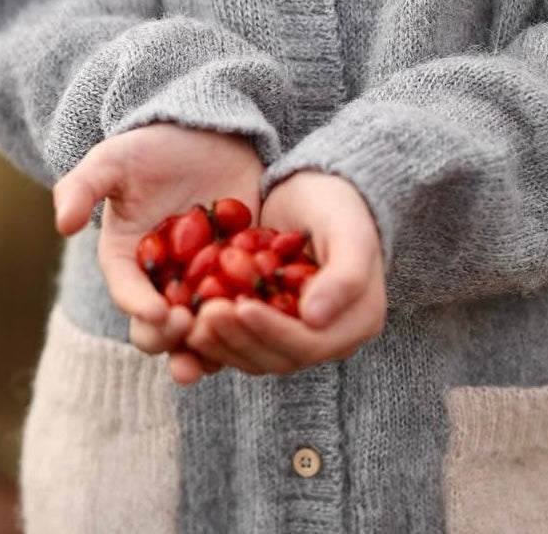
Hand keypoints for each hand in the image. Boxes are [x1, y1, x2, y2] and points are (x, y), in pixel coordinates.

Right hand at [52, 122, 262, 373]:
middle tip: (188, 327)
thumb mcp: (114, 161)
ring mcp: (203, 283)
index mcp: (127, 262)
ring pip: (201, 331)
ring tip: (218, 355)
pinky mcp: (240, 275)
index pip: (128, 292)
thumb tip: (63, 224)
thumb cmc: (152, 147)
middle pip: (160, 326)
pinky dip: (248, 321)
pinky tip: (260, 326)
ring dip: (207, 349)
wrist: (205, 134)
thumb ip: (84, 187)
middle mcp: (162, 282)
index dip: (139, 307)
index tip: (156, 313)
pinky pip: (243, 307)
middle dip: (170, 338)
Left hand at [177, 171, 386, 383]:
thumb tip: (315, 319)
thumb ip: (344, 275)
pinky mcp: (270, 326)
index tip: (241, 306)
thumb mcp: (349, 231)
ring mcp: (297, 336)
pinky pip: (241, 342)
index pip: (311, 342)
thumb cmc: (339, 204)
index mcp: (358, 321)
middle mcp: (329, 338)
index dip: (274, 330)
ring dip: (223, 343)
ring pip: (256, 356)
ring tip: (193, 320)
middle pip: (279, 356)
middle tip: (205, 315)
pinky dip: (216, 337)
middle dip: (239, 337)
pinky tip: (190, 320)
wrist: (317, 190)